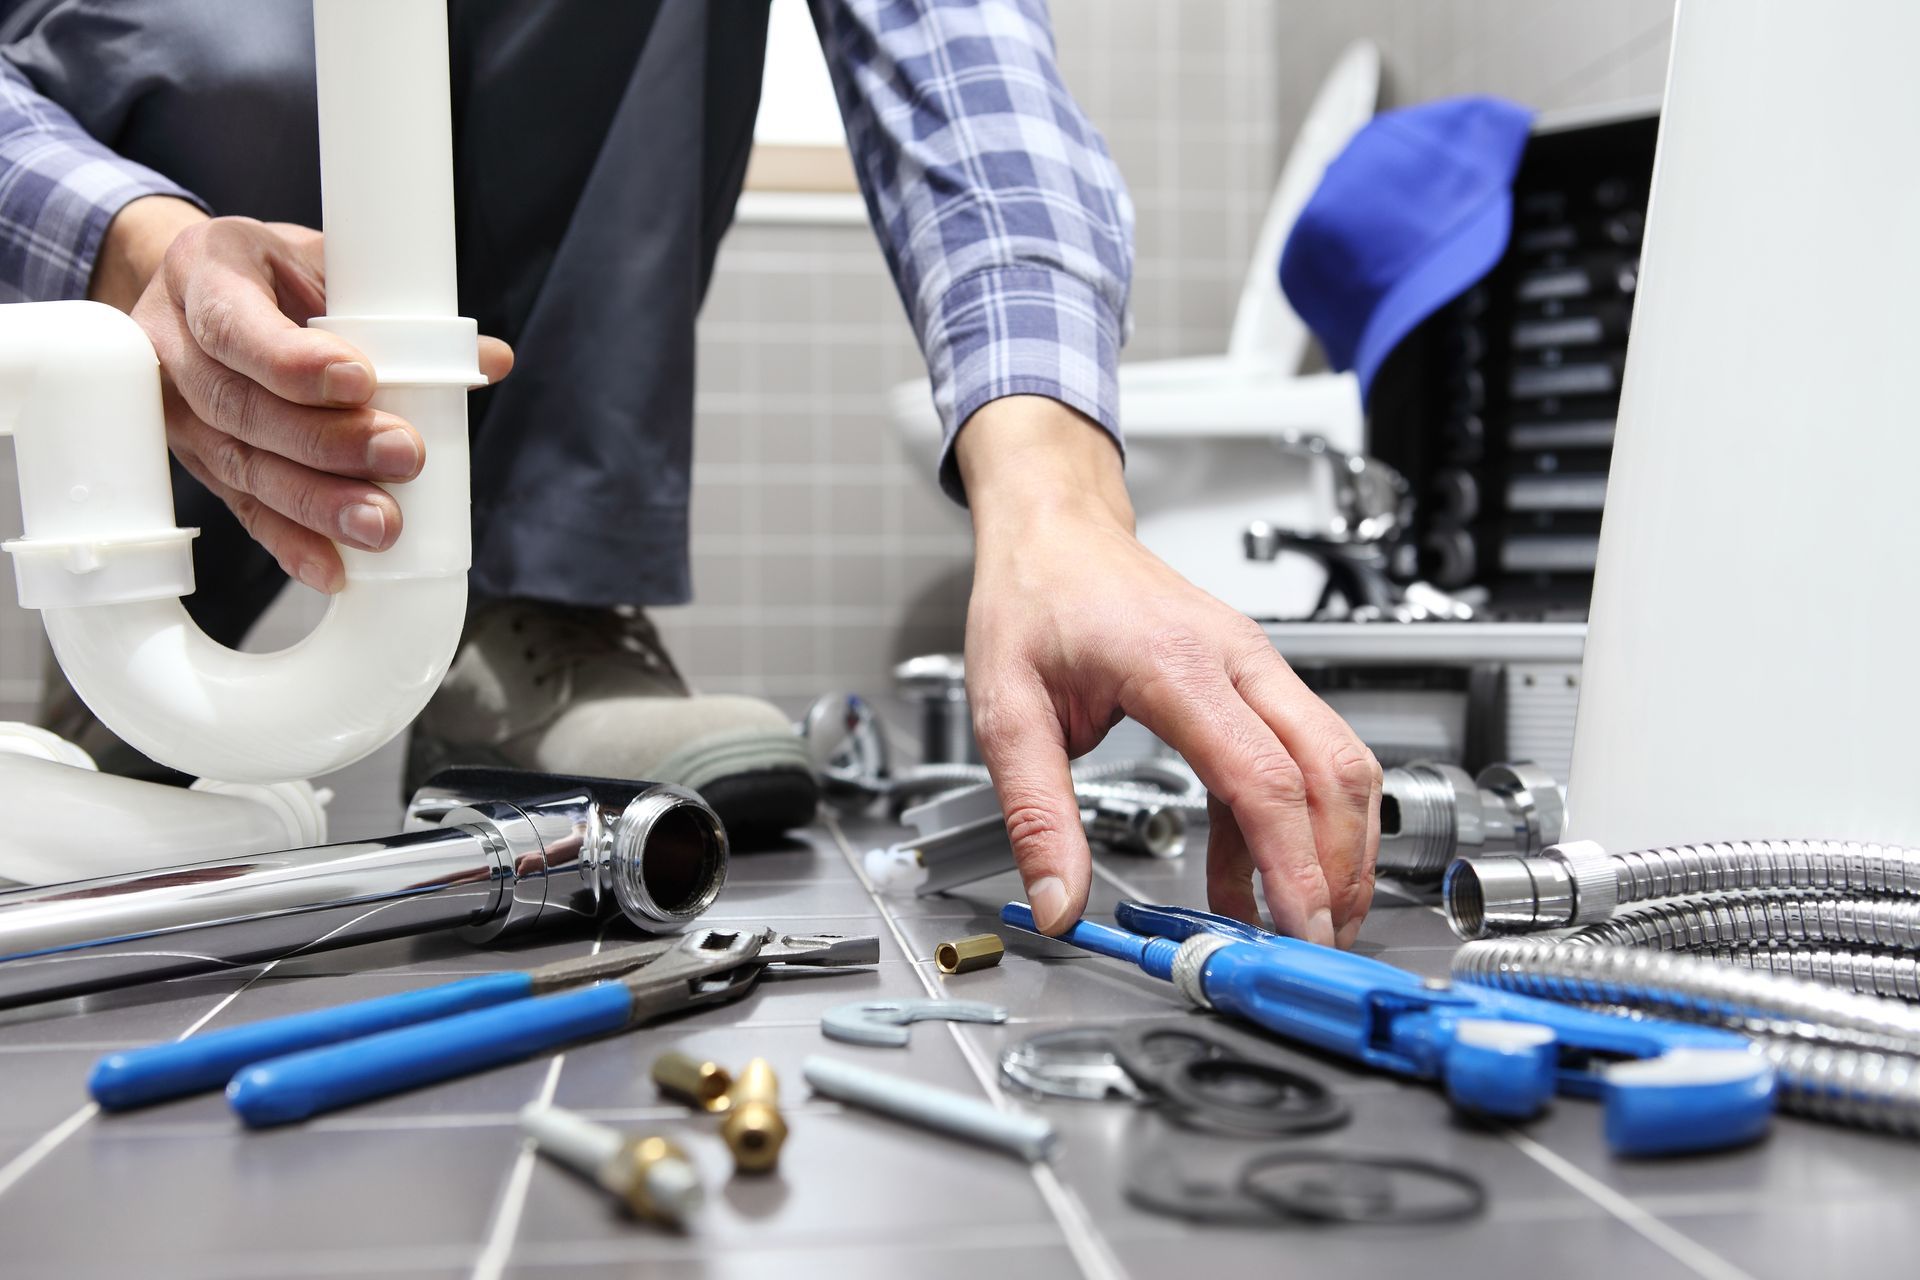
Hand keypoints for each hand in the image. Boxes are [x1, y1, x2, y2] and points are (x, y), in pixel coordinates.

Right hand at [90, 196, 512, 590]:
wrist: (201, 289)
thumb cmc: (278, 272)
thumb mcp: (327, 262)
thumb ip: (395, 308)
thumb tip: (492, 360)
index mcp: (204, 271)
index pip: (234, 325)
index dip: (293, 362)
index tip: (362, 380)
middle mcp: (174, 343)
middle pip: (240, 406)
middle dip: (327, 442)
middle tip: (406, 455)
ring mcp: (174, 409)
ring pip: (240, 464)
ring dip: (316, 502)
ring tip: (382, 523)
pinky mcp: (195, 460)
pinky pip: (239, 506)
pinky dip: (290, 541)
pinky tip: (332, 568)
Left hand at [956, 396, 1381, 946]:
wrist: (1054, 530)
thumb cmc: (1034, 597)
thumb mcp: (1006, 712)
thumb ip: (1036, 814)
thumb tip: (1058, 902)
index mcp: (1176, 663)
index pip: (1262, 774)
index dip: (1292, 860)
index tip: (1300, 924)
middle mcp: (1237, 659)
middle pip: (1330, 770)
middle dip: (1340, 866)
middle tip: (1317, 943)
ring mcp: (1256, 666)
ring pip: (1337, 761)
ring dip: (1335, 845)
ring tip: (1304, 920)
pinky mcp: (1256, 680)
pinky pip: (1300, 757)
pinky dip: (1293, 824)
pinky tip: (1255, 877)